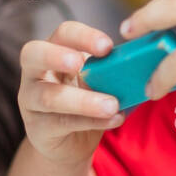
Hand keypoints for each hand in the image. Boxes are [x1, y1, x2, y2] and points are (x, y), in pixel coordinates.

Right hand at [18, 21, 124, 165]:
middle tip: (80, 63)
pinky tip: (115, 119)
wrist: (71, 142)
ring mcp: (31, 100)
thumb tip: (145, 65)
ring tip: (112, 105)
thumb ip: (112, 71)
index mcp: (54, 50)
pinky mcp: (37, 128)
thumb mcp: (98, 81)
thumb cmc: (86, 101)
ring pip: (49, 96)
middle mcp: (35, 72)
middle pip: (32, 53)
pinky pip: (62, 123)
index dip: (83, 36)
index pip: (62, 33)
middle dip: (56, 56)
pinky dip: (92, 122)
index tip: (108, 46)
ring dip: (83, 100)